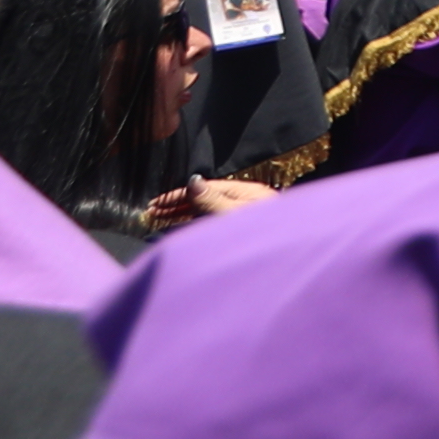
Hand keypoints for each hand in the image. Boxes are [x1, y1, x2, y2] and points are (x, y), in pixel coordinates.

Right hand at [146, 177, 278, 229]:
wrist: (287, 258)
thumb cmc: (264, 235)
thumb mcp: (234, 215)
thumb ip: (211, 200)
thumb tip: (193, 180)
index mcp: (246, 192)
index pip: (205, 188)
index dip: (178, 195)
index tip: (154, 203)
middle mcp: (244, 201)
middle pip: (205, 199)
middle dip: (177, 205)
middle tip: (150, 213)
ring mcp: (243, 216)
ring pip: (207, 212)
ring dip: (182, 215)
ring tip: (158, 220)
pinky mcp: (241, 231)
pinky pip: (212, 224)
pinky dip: (194, 225)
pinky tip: (179, 230)